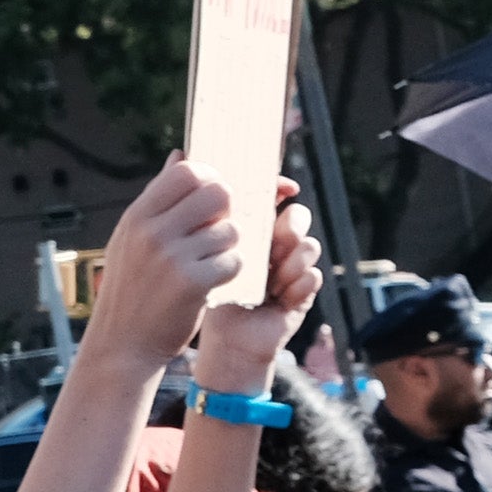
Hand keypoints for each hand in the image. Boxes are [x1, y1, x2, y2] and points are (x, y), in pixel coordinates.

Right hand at [84, 164, 245, 368]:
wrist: (122, 344)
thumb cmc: (131, 288)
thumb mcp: (132, 238)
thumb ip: (159, 198)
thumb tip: (181, 156)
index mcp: (138, 216)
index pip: (186, 171)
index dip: (209, 179)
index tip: (211, 199)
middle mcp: (153, 232)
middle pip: (217, 193)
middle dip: (227, 210)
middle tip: (217, 230)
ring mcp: (172, 257)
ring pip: (230, 231)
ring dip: (228, 247)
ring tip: (208, 263)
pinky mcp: (193, 284)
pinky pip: (233, 261)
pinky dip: (229, 271)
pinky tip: (212, 282)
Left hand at [193, 189, 321, 392]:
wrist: (206, 338)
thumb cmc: (193, 289)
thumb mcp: (187, 245)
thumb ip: (188, 205)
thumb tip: (178, 153)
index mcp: (250, 229)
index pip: (273, 199)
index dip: (279, 189)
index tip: (281, 187)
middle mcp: (272, 245)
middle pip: (297, 218)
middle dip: (290, 223)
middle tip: (275, 234)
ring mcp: (287, 270)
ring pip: (308, 247)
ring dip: (296, 255)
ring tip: (278, 269)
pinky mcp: (296, 297)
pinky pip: (312, 280)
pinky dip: (303, 282)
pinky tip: (286, 289)